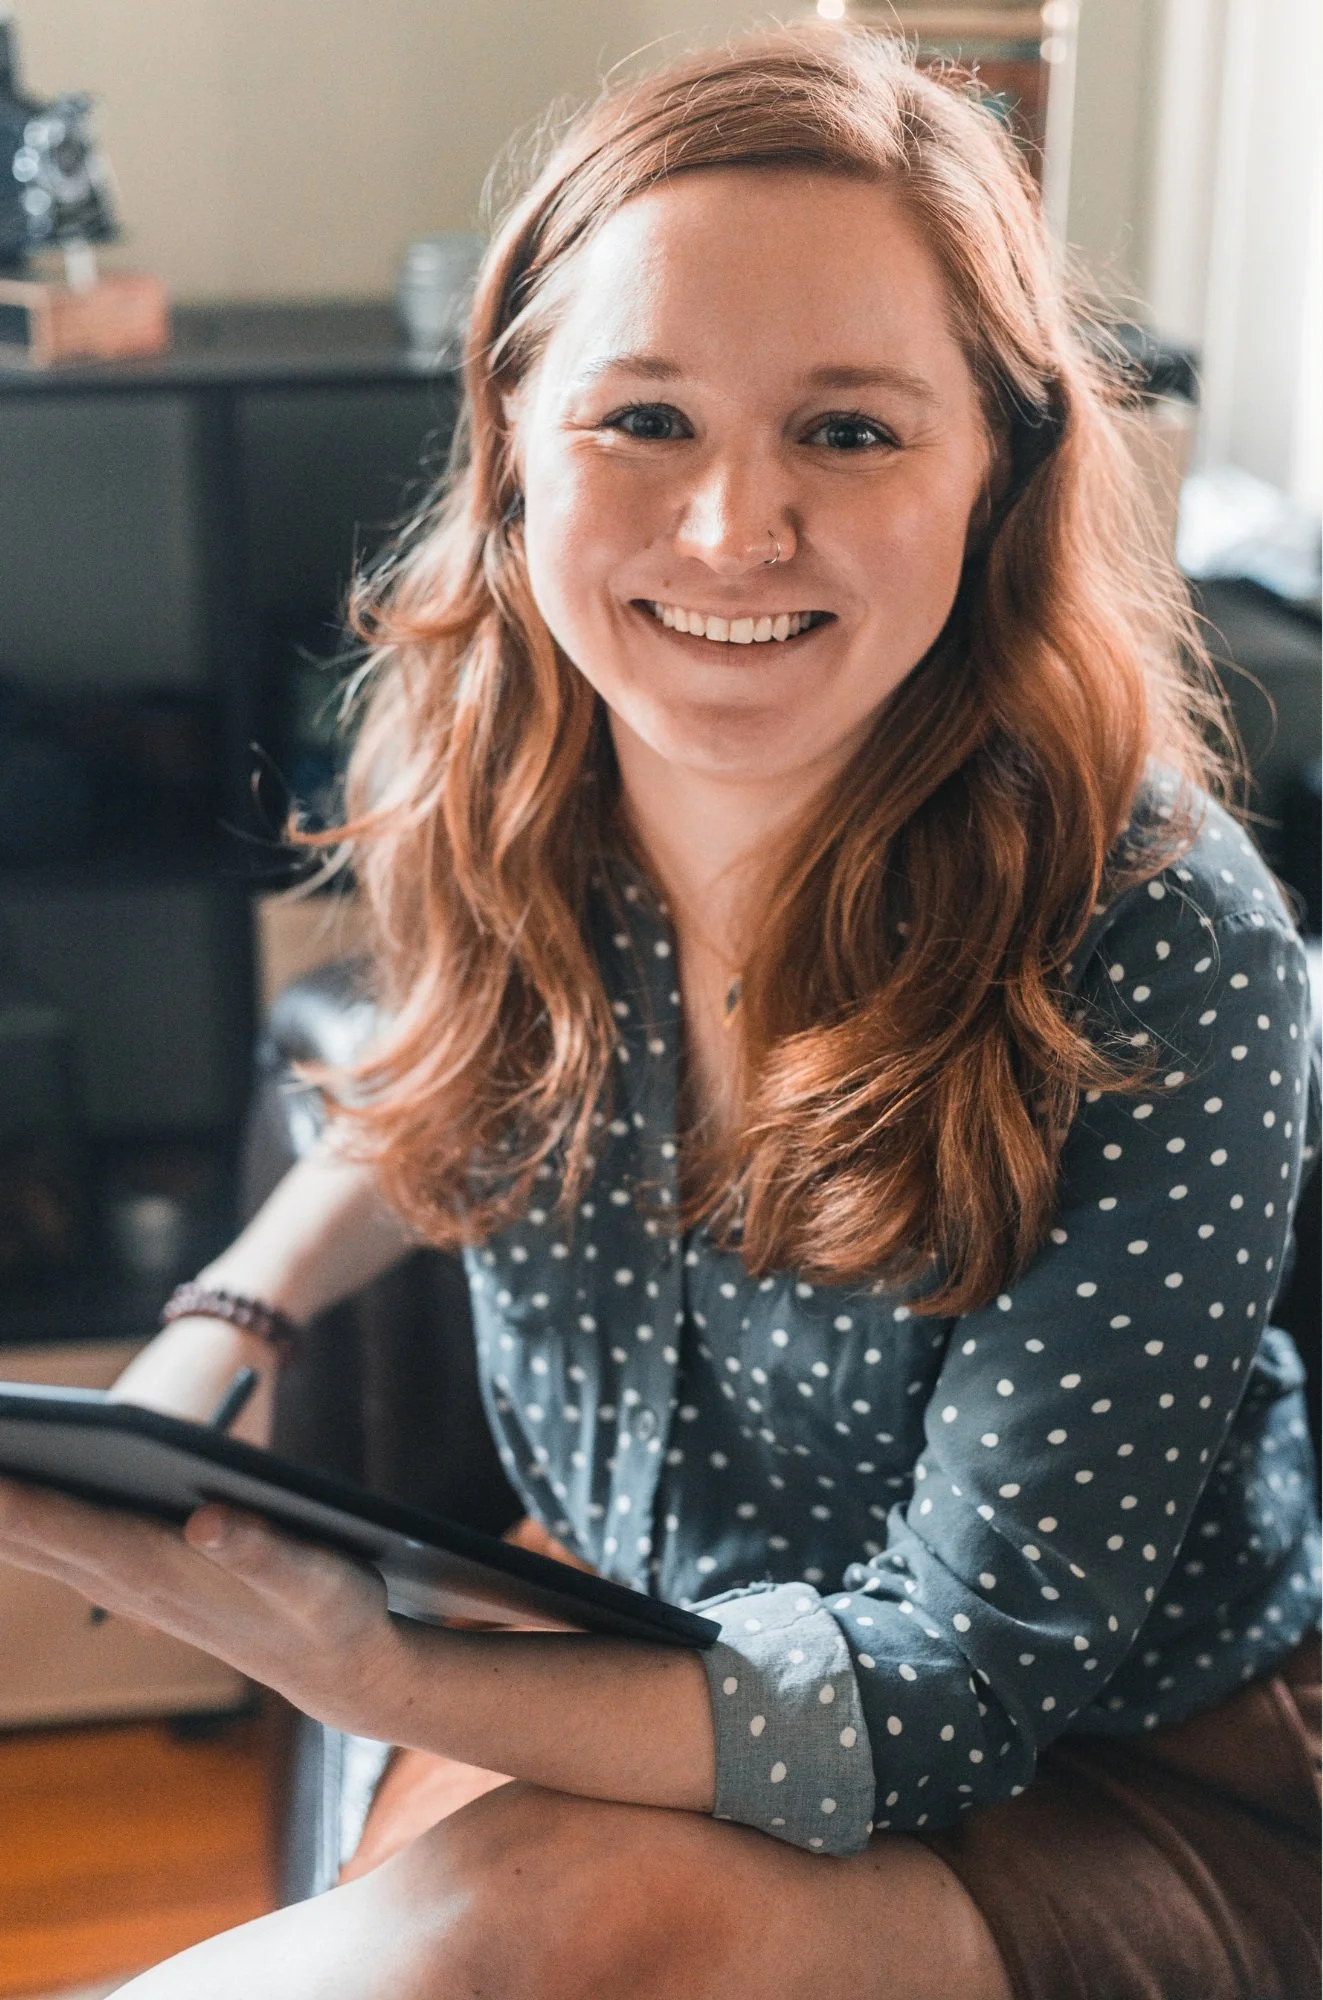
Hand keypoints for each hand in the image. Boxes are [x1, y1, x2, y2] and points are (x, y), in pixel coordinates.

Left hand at [0, 1476, 406, 1737]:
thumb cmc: (332, 1613)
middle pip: (36, 1539)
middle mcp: (131, 1584)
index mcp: (164, 1573)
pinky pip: (61, 1550)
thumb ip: (262, 1550)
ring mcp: (129, 1587)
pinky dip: (24, 1526)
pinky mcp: (139, 1582)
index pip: (72, 1531)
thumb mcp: (315, 1579)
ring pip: (40, 1548)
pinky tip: (7, 1507)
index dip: (19, 1503)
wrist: (334, 1669)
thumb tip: (205, 1517)